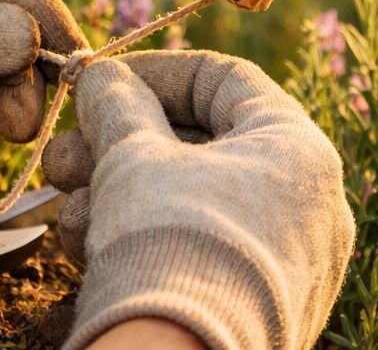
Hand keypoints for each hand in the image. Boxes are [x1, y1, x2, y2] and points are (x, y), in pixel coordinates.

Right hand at [43, 51, 354, 349]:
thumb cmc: (167, 243)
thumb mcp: (135, 160)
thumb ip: (119, 106)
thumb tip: (104, 78)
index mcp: (301, 148)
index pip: (228, 80)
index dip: (156, 72)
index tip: (101, 81)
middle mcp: (312, 201)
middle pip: (207, 144)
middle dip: (125, 143)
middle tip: (65, 155)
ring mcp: (295, 258)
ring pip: (199, 199)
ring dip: (124, 193)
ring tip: (66, 208)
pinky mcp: (267, 305)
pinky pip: (207, 248)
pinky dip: (151, 238)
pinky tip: (86, 246)